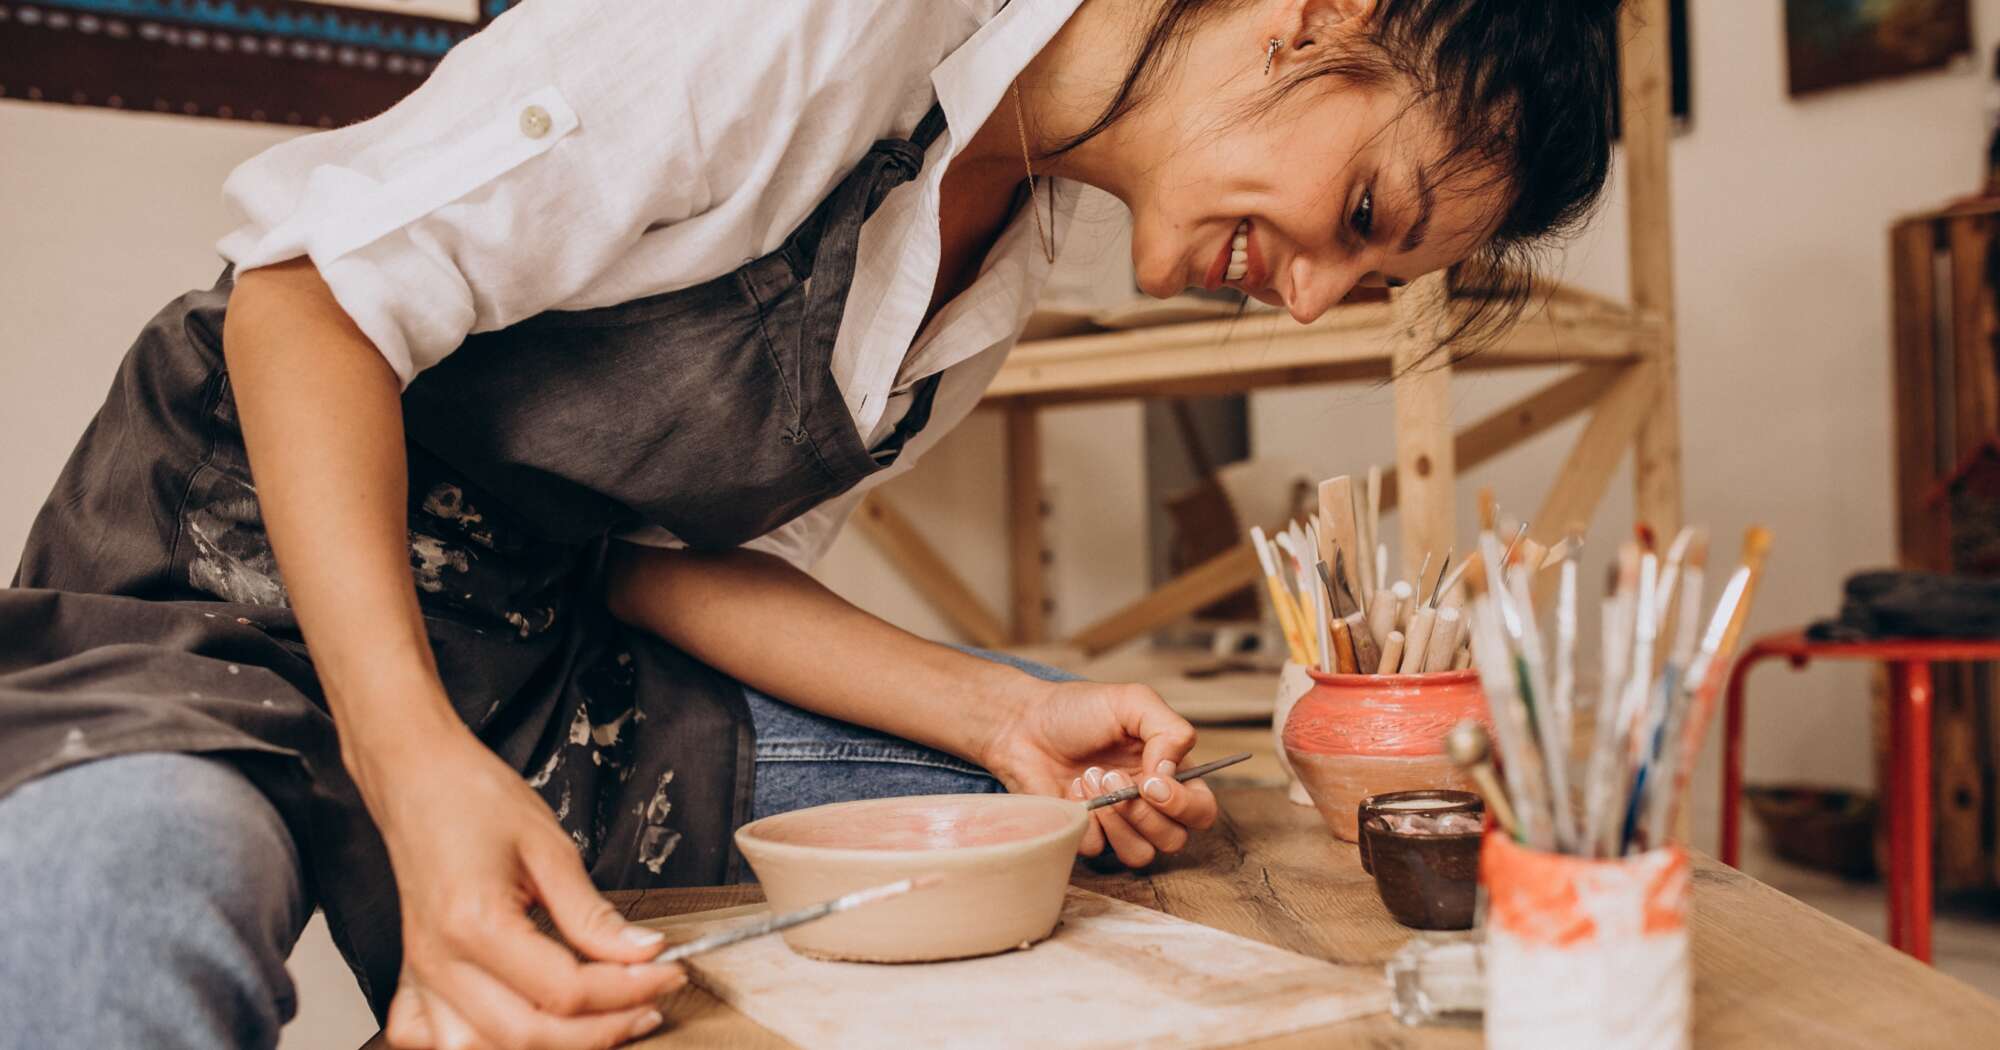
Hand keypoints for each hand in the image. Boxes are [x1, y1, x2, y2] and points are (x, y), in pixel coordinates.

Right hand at [355, 727, 685, 1048]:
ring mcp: (421, 976)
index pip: (564, 990)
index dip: (628, 989)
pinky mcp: (413, 977)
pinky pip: (429, 1040)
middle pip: (528, 1035)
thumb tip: (643, 951)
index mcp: (475, 924)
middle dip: (602, 1029)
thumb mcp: (549, 847)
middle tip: (649, 1006)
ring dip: (546, 1048)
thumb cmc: (474, 799)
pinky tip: (510, 1031)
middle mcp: (440, 962)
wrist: (416, 777)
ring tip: (599, 1024)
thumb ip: (593, 913)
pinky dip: (474, 1047)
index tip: (667, 972)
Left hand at [981, 679, 1218, 867]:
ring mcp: (1117, 824)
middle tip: (1113, 776)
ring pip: (1141, 854)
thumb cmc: (1079, 710)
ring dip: (1116, 819)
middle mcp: (1148, 805)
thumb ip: (1169, 731)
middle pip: (1175, 839)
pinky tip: (1070, 789)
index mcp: (1169, 774)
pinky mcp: (1085, 836)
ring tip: (1089, 779)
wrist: (1024, 722)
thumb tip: (1172, 776)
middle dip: (1144, 813)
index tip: (1151, 781)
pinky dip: (1086, 822)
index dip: (1184, 804)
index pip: (1201, 810)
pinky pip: (1099, 851)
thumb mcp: (1133, 701)